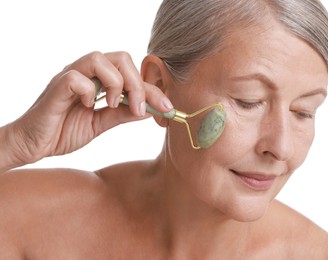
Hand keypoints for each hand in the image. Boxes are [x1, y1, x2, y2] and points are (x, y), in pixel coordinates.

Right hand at [1, 51, 171, 170]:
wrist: (35, 145)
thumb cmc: (65, 131)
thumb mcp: (102, 123)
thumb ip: (123, 114)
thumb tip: (149, 109)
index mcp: (100, 80)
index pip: (132, 73)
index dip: (152, 89)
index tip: (167, 107)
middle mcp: (86, 73)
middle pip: (121, 57)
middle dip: (137, 84)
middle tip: (139, 108)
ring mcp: (70, 77)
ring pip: (99, 58)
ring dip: (115, 83)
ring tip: (114, 105)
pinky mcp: (56, 87)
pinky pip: (75, 77)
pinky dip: (88, 91)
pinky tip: (89, 106)